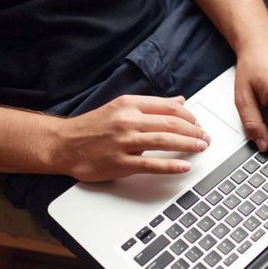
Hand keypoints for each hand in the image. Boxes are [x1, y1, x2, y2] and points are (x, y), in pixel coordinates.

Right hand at [51, 95, 210, 181]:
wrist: (62, 144)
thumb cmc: (92, 127)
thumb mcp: (121, 107)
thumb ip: (151, 105)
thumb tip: (179, 102)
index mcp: (129, 104)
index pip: (168, 107)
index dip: (188, 116)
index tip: (198, 123)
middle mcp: (128, 121)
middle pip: (171, 123)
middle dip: (194, 130)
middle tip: (205, 137)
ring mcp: (124, 142)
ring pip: (164, 141)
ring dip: (188, 144)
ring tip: (201, 147)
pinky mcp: (120, 162)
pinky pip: (150, 164)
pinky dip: (170, 165)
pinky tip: (184, 166)